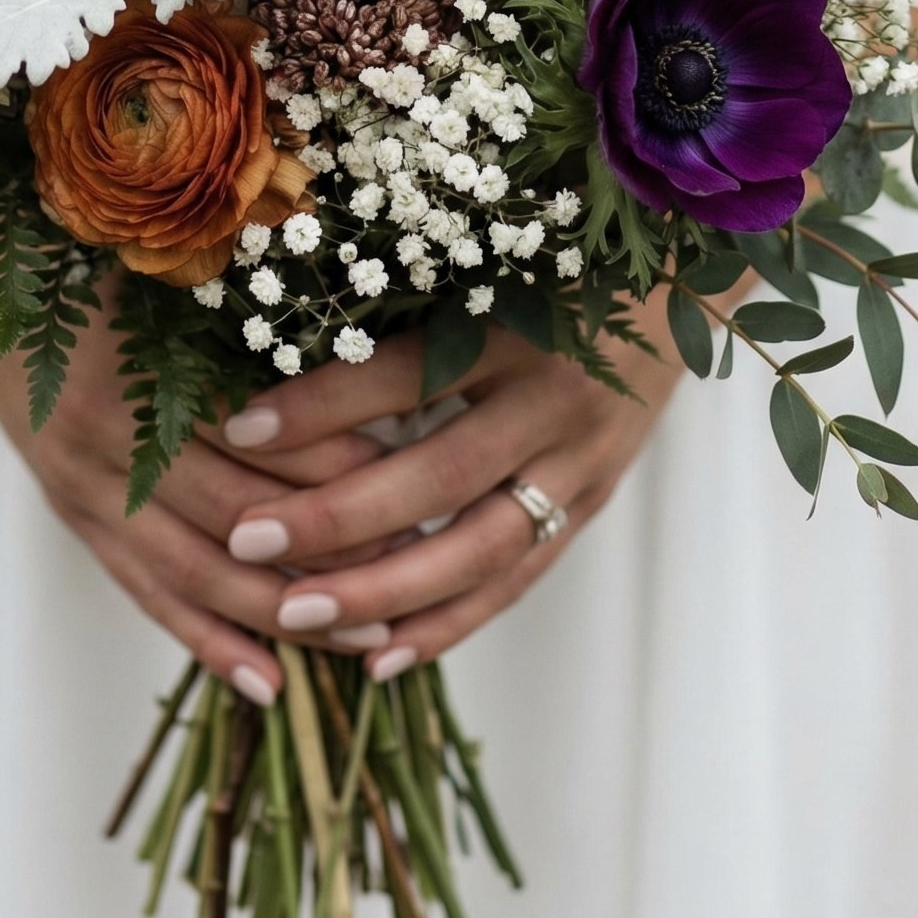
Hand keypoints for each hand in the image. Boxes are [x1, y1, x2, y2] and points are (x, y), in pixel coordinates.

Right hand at [0, 288, 389, 706]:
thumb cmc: (97, 262)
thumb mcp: (170, 268)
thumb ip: (246, 307)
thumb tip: (362, 349)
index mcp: (141, 362)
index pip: (257, 430)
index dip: (337, 460)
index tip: (413, 476)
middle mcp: (109, 437)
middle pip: (234, 511)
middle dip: (328, 549)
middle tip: (415, 570)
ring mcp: (85, 488)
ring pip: (196, 571)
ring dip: (283, 612)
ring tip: (366, 637)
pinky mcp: (76, 519)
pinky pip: (147, 594)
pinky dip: (209, 643)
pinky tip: (270, 684)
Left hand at [201, 289, 682, 678]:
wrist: (679, 280)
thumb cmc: (554, 257)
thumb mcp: (485, 262)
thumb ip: (404, 301)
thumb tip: (276, 334)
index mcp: (516, 324)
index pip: (404, 375)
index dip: (322, 405)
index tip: (238, 428)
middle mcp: (553, 399)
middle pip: (437, 476)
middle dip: (336, 519)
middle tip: (247, 543)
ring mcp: (581, 462)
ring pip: (478, 548)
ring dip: (384, 592)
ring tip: (295, 616)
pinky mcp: (590, 503)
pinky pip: (515, 578)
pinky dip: (448, 623)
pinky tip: (378, 660)